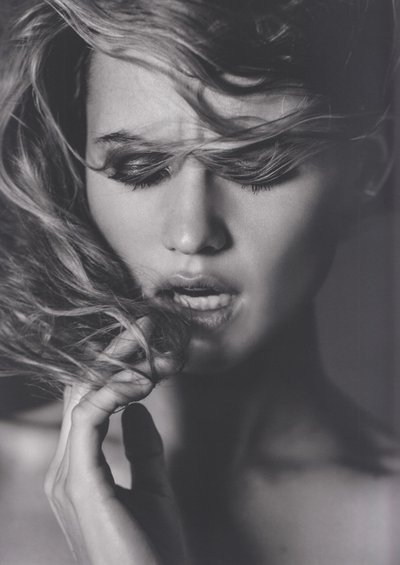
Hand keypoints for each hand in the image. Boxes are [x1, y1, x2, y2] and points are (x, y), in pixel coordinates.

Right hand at [45, 320, 186, 564]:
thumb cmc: (154, 553)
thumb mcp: (153, 488)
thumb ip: (143, 449)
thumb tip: (140, 408)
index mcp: (78, 470)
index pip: (87, 401)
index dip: (113, 367)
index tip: (144, 342)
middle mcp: (64, 468)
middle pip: (82, 391)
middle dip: (113, 354)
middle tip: (145, 325)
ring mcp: (66, 475)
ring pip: (82, 397)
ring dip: (116, 364)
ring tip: (148, 342)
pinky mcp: (79, 482)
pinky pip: (89, 419)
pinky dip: (112, 391)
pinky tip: (139, 379)